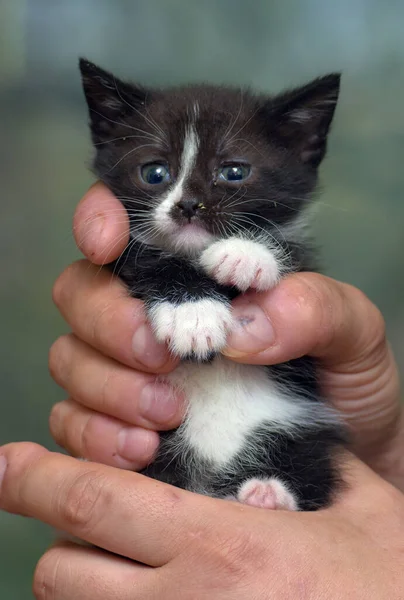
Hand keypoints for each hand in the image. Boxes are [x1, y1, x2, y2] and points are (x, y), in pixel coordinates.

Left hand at [0, 443, 402, 598]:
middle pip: (65, 567)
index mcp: (224, 546)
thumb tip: (306, 439)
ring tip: (115, 564)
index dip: (38, 478)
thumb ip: (322, 466)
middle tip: (83, 520)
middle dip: (60, 537)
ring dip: (81, 584)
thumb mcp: (368, 514)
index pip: (97, 501)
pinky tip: (146, 596)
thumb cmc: (391, 587)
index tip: (3, 464)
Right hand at [49, 182, 402, 485]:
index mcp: (201, 272)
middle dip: (110, 321)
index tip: (107, 243)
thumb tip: (240, 323)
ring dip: (107, 385)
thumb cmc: (344, 381)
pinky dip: (95, 434)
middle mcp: (156, 314)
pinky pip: (72, 420)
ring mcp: (131, 371)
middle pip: (82, 291)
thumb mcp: (352, 331)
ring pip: (70, 357)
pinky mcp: (121, 425)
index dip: (101, 221)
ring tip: (167, 412)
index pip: (130, 225)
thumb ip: (313, 306)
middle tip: (162, 356)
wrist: (344, 459)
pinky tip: (143, 449)